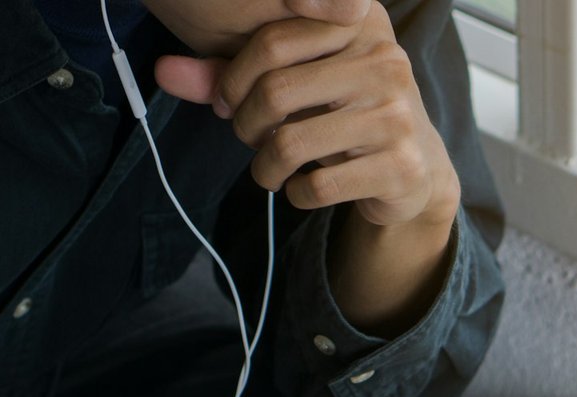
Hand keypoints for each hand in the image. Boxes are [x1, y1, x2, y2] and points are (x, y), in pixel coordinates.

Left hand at [154, 2, 460, 230]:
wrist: (413, 169)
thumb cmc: (341, 114)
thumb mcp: (292, 81)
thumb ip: (228, 73)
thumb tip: (162, 70)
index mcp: (358, 22)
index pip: (271, 41)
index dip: (234, 79)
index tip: (228, 102)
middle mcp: (384, 60)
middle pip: (275, 92)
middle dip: (245, 127)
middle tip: (249, 140)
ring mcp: (396, 114)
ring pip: (291, 143)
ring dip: (265, 168)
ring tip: (270, 170)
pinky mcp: (400, 165)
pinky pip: (318, 186)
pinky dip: (297, 194)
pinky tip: (305, 187)